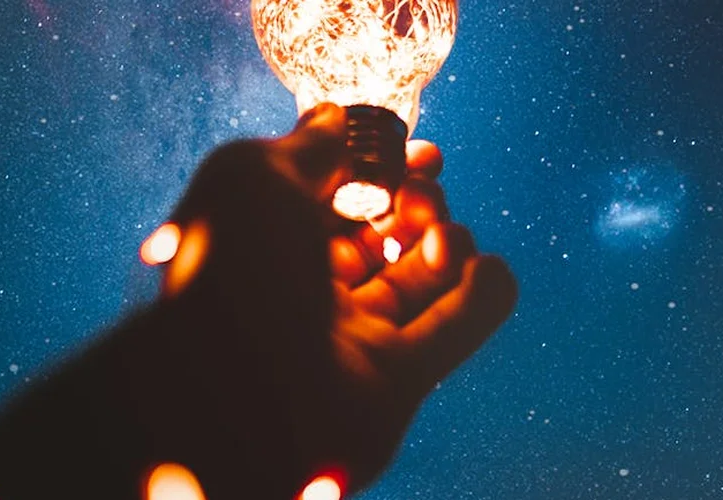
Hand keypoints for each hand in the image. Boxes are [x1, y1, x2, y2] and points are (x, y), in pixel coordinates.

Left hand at [253, 103, 519, 489]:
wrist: (235, 397)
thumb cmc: (232, 273)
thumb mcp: (256, 176)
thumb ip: (308, 144)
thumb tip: (333, 114)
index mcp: (267, 244)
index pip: (335, 199)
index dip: (379, 169)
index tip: (420, 148)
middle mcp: (307, 292)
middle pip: (382, 236)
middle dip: (416, 201)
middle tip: (427, 188)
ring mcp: (353, 339)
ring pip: (420, 281)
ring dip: (448, 242)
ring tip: (443, 232)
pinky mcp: (396, 381)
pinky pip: (454, 331)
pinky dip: (484, 296)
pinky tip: (490, 267)